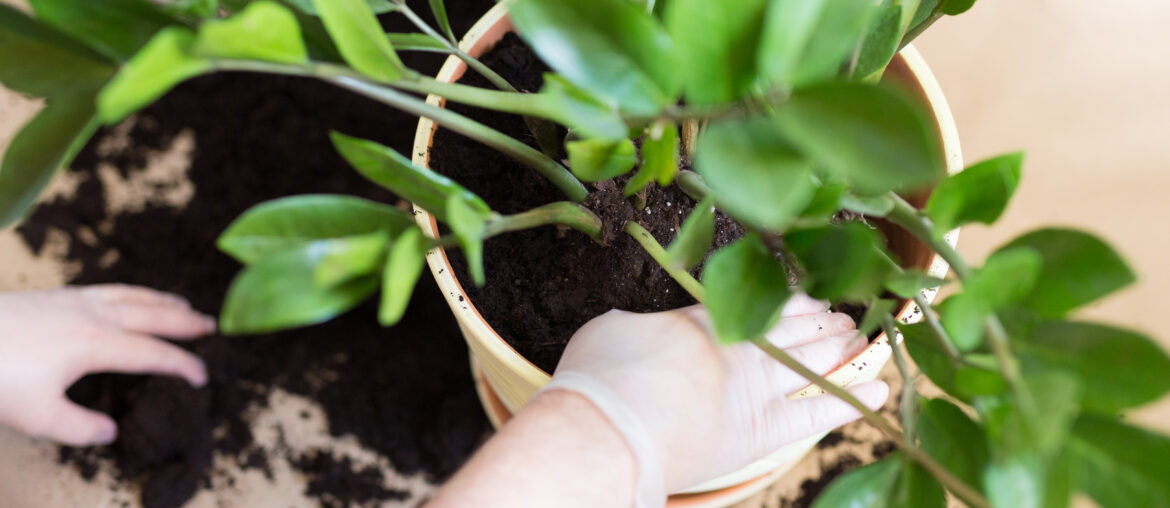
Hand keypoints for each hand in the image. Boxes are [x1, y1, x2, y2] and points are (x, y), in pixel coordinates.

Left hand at [0, 285, 214, 445]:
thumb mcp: (37, 415)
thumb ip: (79, 427)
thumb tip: (110, 431)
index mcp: (97, 344)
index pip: (153, 353)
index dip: (182, 365)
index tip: (202, 377)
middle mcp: (94, 315)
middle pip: (152, 316)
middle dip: (184, 322)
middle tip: (212, 326)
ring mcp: (75, 300)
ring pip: (132, 296)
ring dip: (162, 301)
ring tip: (184, 305)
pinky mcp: (57, 295)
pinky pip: (110, 288)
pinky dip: (134, 292)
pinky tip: (130, 297)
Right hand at [547, 294, 889, 494]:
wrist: (608, 431)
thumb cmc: (598, 379)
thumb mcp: (611, 330)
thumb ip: (637, 324)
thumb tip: (639, 326)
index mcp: (702, 319)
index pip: (755, 302)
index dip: (787, 297)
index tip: (806, 291)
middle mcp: (739, 347)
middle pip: (792, 328)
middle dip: (820, 320)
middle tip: (843, 313)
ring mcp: (756, 388)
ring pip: (811, 361)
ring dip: (839, 348)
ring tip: (861, 337)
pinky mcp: (765, 432)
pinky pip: (817, 412)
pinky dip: (850, 400)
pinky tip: (879, 390)